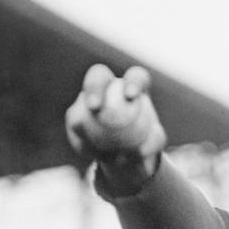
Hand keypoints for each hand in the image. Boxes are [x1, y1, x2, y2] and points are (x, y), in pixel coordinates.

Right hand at [64, 63, 166, 194]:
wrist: (127, 150)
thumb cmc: (146, 140)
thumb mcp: (155, 142)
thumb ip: (153, 142)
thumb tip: (141, 149)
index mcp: (133, 86)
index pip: (135, 77)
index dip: (133, 82)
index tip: (131, 96)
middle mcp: (109, 86)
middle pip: (97, 76)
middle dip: (93, 87)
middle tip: (94, 107)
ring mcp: (89, 99)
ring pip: (80, 103)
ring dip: (81, 119)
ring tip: (89, 139)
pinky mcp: (75, 116)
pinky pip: (74, 126)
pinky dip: (82, 139)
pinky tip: (90, 152)